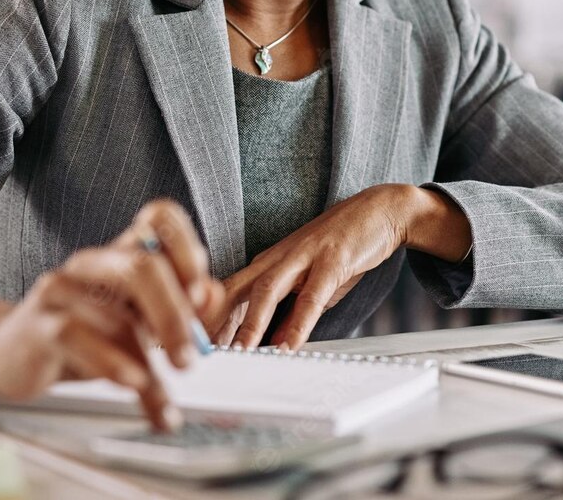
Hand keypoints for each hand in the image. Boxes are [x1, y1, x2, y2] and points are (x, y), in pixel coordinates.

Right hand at [0, 200, 221, 431]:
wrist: (7, 355)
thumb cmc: (81, 334)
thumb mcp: (137, 321)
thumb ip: (179, 307)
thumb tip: (212, 295)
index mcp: (122, 255)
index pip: (158, 219)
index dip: (187, 247)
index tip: (200, 293)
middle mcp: (92, 264)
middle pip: (142, 266)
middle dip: (175, 316)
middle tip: (189, 358)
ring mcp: (62, 290)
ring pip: (116, 317)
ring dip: (149, 364)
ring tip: (161, 396)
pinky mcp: (38, 325)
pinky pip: (78, 337)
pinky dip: (112, 364)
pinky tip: (131, 384)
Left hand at [209, 184, 469, 350]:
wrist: (380, 209)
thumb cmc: (342, 247)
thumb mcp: (308, 282)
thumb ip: (287, 311)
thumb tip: (268, 345)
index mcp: (266, 263)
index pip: (223, 293)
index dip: (200, 320)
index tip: (182, 348)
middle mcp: (277, 257)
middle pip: (232, 290)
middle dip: (211, 322)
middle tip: (194, 353)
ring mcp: (303, 256)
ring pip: (266, 290)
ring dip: (249, 323)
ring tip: (239, 353)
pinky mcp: (332, 259)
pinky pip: (311, 296)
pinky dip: (298, 322)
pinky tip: (291, 344)